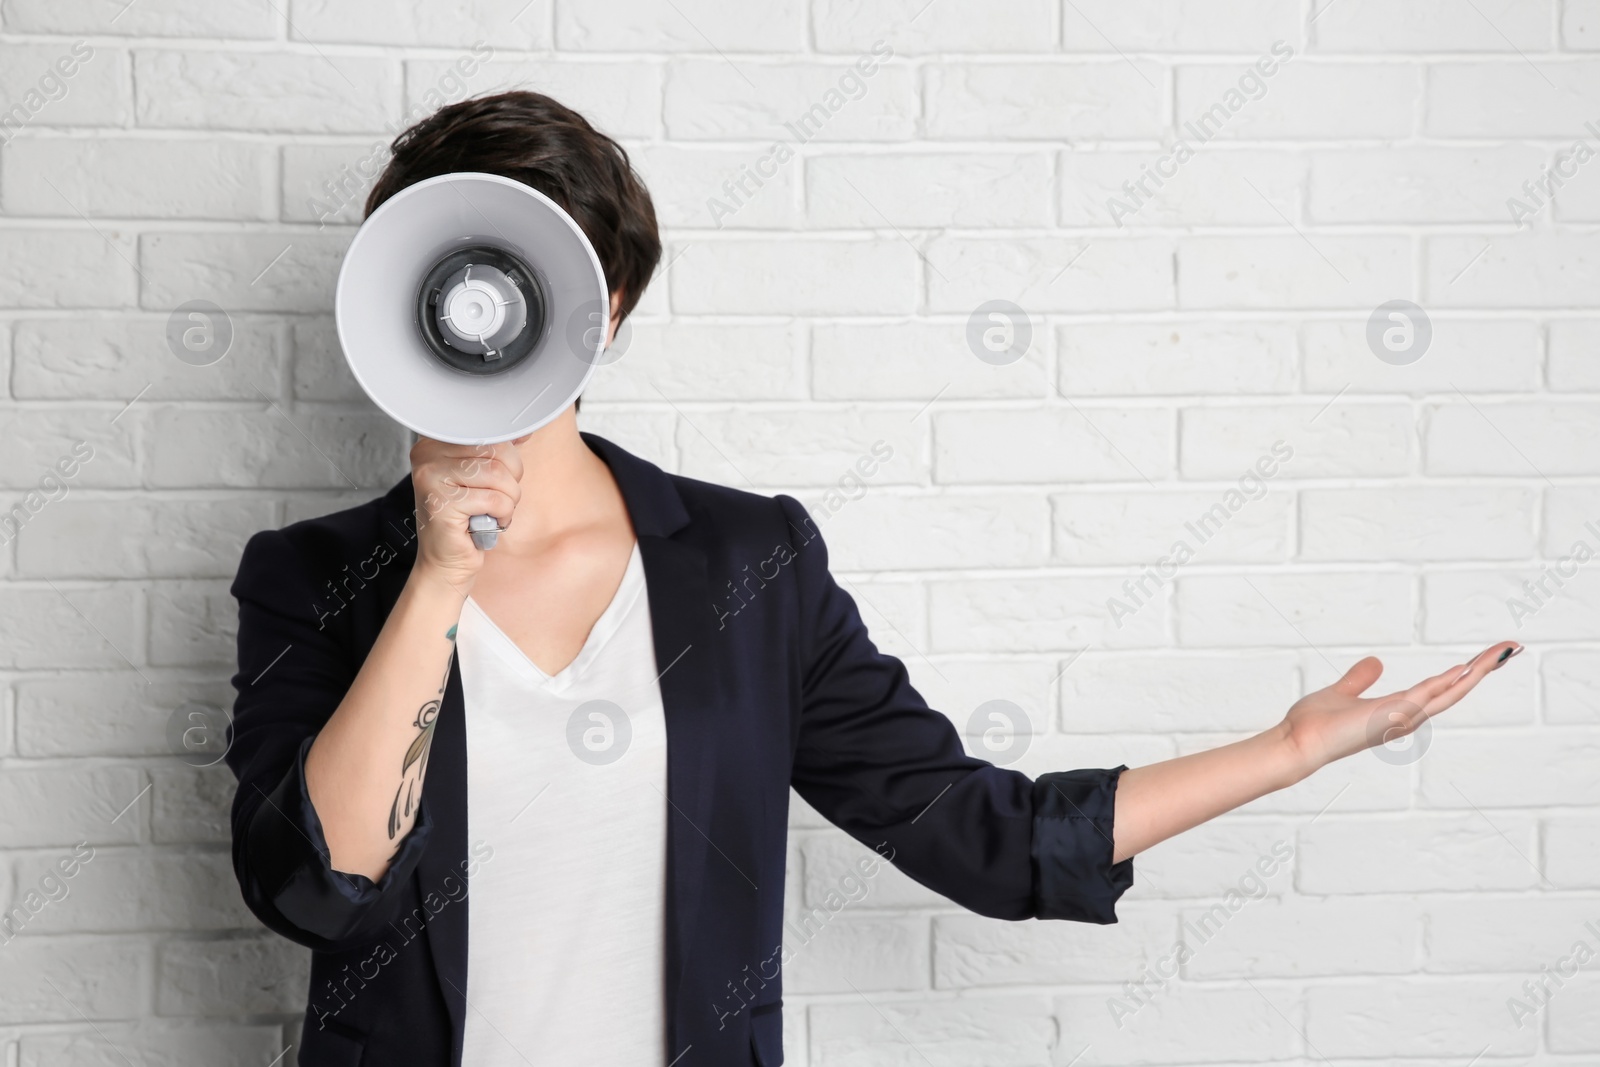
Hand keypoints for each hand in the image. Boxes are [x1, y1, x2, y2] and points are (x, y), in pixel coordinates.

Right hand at [408, 436, 525, 595]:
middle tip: (498, 499)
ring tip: (493, 512)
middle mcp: (427, 455)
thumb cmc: (466, 521)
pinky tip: (488, 523)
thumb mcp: (481, 478)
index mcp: (435, 442)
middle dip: (511, 479)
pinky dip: (502, 515)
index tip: (508, 472)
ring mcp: (431, 478)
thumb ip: (495, 452)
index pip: (489, 433)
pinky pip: (495, 499)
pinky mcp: (441, 503)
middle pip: (496, 450)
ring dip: (508, 499)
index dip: (509, 456)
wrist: (446, 563)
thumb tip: (524, 432)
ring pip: (498, 474)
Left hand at [1279, 641, 1522, 775]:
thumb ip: (1359, 679)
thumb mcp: (1342, 692)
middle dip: (1482, 670)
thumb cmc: (1314, 725)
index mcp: (1396, 711)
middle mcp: (1405, 718)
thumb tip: (1376, 662)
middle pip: (1454, 690)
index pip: (1439, 689)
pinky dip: (1446, 683)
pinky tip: (1465, 668)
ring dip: (1476, 672)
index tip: (1485, 658)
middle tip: (1510, 649)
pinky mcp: (1389, 716)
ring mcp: (1400, 719)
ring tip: (1502, 652)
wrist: (1296, 743)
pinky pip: (1424, 696)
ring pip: (1448, 692)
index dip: (1462, 674)